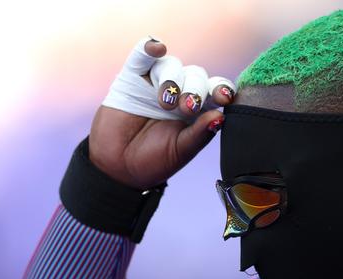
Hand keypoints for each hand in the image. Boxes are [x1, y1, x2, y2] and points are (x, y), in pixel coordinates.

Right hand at [89, 37, 235, 189]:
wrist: (119, 167)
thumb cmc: (154, 161)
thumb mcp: (180, 151)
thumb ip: (199, 134)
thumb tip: (220, 116)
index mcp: (197, 110)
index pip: (215, 90)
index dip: (222, 89)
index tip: (223, 98)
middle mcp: (180, 91)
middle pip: (196, 75)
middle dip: (194, 89)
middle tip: (186, 108)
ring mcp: (155, 83)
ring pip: (172, 65)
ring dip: (172, 79)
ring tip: (166, 101)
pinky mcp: (132, 77)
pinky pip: (142, 56)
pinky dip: (149, 47)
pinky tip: (157, 48)